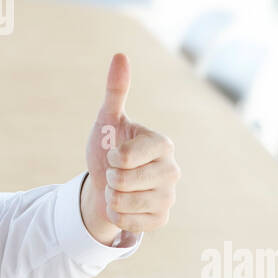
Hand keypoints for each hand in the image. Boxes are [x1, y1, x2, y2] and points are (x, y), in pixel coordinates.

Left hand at [82, 52, 179, 243]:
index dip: (113, 157)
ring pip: (125, 203)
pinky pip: (130, 223)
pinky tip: (123, 206)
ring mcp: (170, 197)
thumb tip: (120, 55)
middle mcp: (172, 170)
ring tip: (118, 189)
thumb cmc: (108, 148)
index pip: (128, 156)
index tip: (114, 154)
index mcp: (163, 144)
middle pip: (124, 181)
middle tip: (115, 174)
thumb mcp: (107, 120)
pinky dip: (117, 216)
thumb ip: (115, 90)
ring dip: (111, 197)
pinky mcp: (162, 219)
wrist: (105, 184)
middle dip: (110, 178)